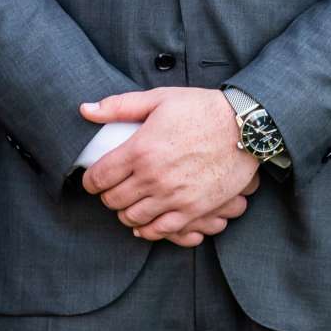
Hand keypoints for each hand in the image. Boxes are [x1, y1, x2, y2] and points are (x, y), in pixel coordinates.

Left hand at [79, 88, 258, 243]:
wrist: (244, 127)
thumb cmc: (202, 109)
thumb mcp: (159, 99)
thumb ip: (119, 106)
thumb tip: (86, 109)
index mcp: (140, 150)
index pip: (99, 177)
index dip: (90, 181)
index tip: (94, 180)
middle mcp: (153, 177)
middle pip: (113, 201)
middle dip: (108, 196)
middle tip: (113, 189)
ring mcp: (173, 197)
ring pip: (133, 219)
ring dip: (126, 213)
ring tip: (130, 204)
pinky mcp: (194, 210)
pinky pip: (160, 231)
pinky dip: (148, 230)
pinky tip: (147, 222)